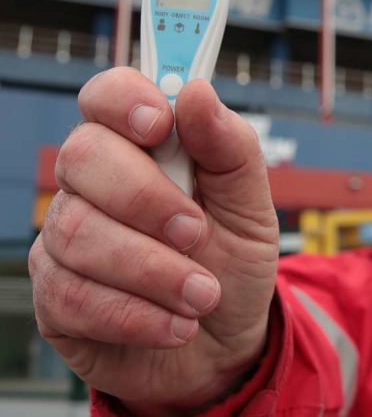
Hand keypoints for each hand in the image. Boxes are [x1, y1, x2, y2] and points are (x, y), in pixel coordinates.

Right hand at [28, 67, 278, 411]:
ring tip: (202, 295)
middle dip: (147, 198)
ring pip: (77, 232)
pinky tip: (175, 325)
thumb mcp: (252, 207)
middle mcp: (94, 186)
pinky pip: (72, 296)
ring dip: (154, 270)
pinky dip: (138, 315)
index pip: (106, 96)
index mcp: (142, 149)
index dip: (124, 99)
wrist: (225, 343)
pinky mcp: (56, 299)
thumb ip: (231, 149)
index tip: (160, 124)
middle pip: (82, 157)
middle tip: (196, 233)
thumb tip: (197, 91)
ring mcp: (67, 240)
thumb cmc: (232, 264)